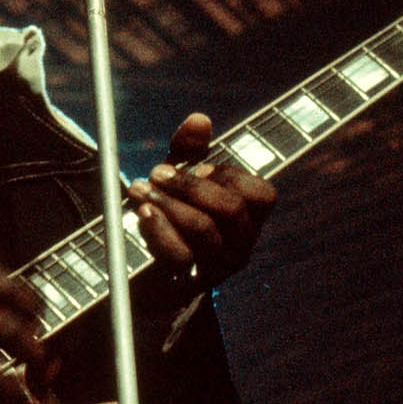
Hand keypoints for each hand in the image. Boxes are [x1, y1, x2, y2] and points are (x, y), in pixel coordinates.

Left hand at [126, 113, 276, 286]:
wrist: (146, 272)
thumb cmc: (173, 216)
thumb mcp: (180, 180)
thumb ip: (190, 149)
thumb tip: (199, 120)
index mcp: (250, 219)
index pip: (263, 195)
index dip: (232, 176)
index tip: (201, 166)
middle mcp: (242, 245)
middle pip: (231, 209)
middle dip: (191, 184)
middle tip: (156, 172)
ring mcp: (218, 267)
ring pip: (204, 229)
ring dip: (168, 202)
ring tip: (138, 189)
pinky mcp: (189, 283)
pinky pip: (179, 255)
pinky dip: (158, 229)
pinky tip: (143, 213)